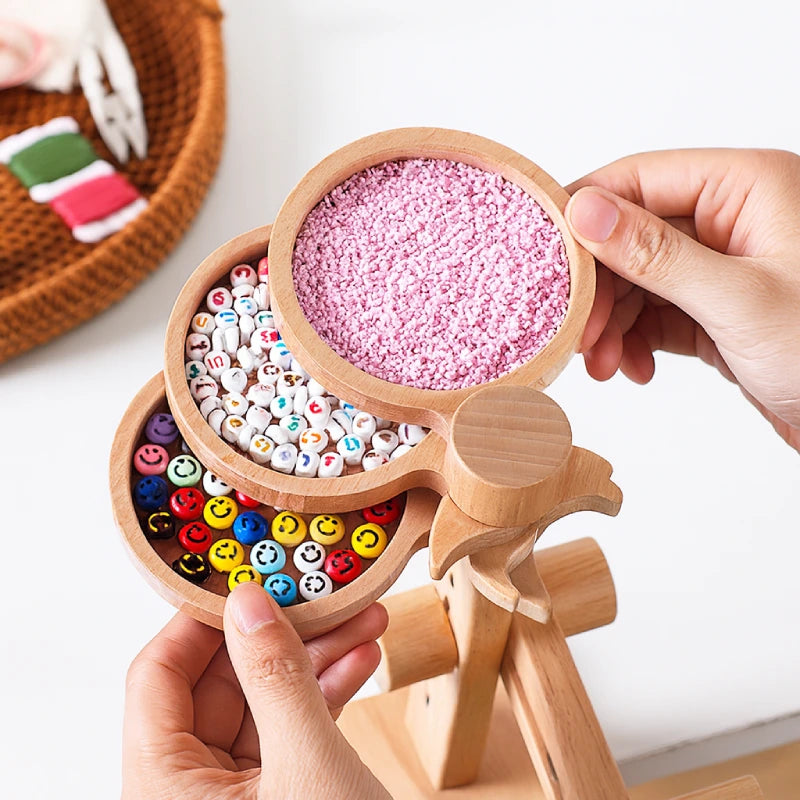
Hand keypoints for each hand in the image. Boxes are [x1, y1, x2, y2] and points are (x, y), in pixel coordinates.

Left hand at [123, 584, 390, 798]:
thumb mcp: (307, 766)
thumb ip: (276, 678)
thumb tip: (250, 601)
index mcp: (161, 789)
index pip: (156, 676)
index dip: (199, 620)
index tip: (245, 577)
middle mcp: (187, 792)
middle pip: (219, 683)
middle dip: (279, 634)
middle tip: (319, 592)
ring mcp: (235, 796)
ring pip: (262, 702)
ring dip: (315, 659)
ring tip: (361, 617)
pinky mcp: (277, 796)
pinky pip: (290, 730)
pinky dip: (326, 693)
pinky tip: (362, 658)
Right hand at [565, 148, 799, 450]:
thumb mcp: (738, 300)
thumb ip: (656, 254)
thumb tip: (583, 211)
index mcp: (746, 186)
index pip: (637, 179)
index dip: (583, 217)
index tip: (544, 261)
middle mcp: (730, 216)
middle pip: (628, 235)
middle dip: (598, 288)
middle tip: (578, 333)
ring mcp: (720, 264)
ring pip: (635, 279)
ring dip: (610, 321)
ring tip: (602, 363)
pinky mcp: (714, 307)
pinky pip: (653, 312)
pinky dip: (633, 339)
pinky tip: (633, 367)